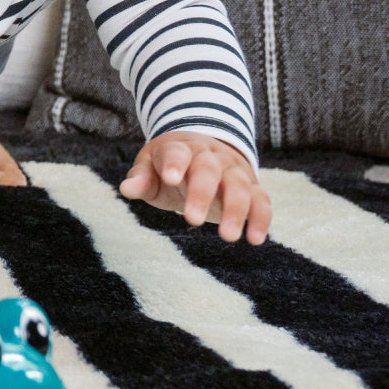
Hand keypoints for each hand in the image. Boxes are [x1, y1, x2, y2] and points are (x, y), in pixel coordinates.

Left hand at [119, 131, 270, 244]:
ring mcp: (233, 170)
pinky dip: (261, 218)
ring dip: (235, 210)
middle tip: (192, 220)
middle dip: (202, 193)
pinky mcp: (252, 187)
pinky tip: (256, 239)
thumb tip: (126, 189)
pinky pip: (261, 200)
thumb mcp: (150, 169)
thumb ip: (141, 179)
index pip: (177, 152)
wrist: (203, 152)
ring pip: (238, 186)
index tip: (170, 178)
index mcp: (180, 148)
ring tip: (228, 237)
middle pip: (208, 170)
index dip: (174, 163)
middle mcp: (210, 156)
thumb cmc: (168, 167)